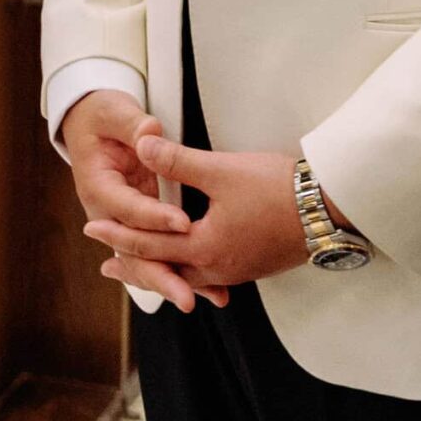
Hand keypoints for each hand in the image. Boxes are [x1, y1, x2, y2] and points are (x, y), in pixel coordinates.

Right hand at [63, 90, 211, 314]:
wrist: (89, 125)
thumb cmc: (101, 117)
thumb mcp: (114, 113)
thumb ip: (134, 125)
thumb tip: (149, 132)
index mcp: (98, 187)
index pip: (128, 209)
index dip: (155, 217)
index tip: (182, 223)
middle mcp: (109, 213)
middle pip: (136, 251)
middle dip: (163, 275)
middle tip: (189, 295)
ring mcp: (126, 223)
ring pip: (150, 260)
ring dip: (178, 280)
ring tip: (212, 296)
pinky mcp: (142, 224)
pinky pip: (162, 252)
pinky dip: (184, 270)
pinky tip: (212, 287)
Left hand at [84, 128, 307, 302]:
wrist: (328, 210)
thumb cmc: (278, 189)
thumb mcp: (222, 170)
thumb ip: (178, 161)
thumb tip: (142, 145)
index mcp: (204, 246)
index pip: (148, 242)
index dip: (117, 233)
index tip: (92, 229)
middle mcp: (217, 267)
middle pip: (165, 269)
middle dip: (134, 265)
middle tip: (107, 265)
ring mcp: (237, 270)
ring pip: (188, 275)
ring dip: (162, 269)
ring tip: (145, 269)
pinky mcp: (252, 265)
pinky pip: (209, 274)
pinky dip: (189, 269)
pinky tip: (192, 262)